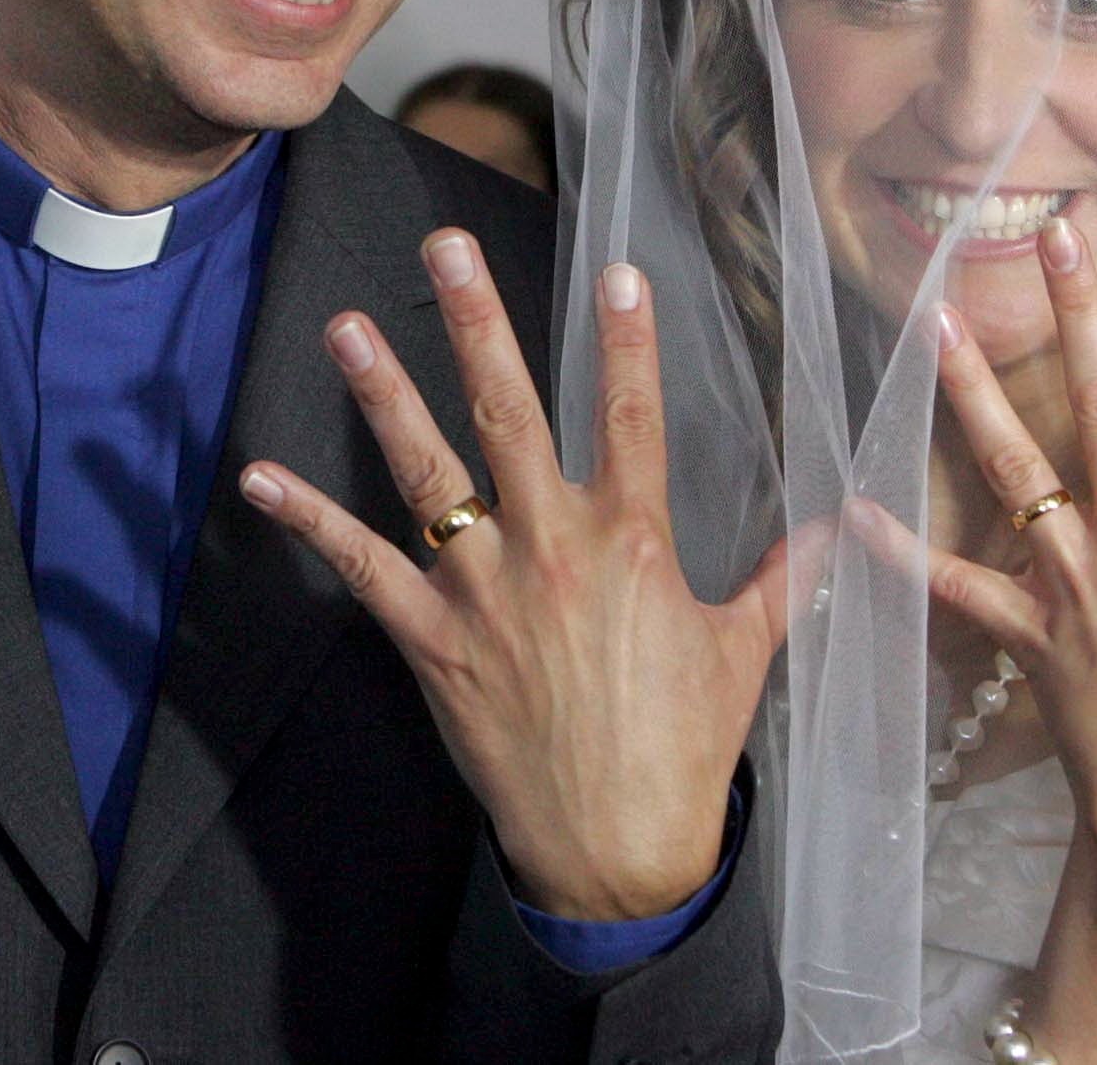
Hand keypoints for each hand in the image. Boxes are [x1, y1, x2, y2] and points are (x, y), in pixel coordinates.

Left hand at [239, 230, 790, 920]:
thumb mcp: (745, 653)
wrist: (617, 847)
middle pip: (510, 414)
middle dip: (478, 324)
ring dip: (384, 395)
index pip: (634, 418)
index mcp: (632, 541)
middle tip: (446, 250)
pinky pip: (361, 568)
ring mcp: (483, 590)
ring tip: (346, 326)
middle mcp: (551, 547)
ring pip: (427, 472)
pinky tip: (259, 476)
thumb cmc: (686, 748)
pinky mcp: (432, 638)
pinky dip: (310, 521)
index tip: (619, 270)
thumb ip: (781, 577)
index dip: (628, 343)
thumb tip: (837, 530)